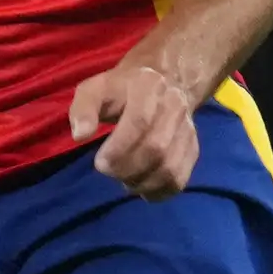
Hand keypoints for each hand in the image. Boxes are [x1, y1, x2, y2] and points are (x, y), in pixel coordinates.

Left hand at [71, 58, 201, 200]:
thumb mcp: (96, 89)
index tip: (100, 163)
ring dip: (142, 183)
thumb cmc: (122, 90)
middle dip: (127, 168)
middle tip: (108, 171)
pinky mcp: (192, 149)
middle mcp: (174, 107)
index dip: (119, 148)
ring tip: (124, 180)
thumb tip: (80, 135)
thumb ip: (83, 108)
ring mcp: (187, 130)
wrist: (164, 82)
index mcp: (149, 87)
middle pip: (156, 148)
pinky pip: (179, 179)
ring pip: (170, 168)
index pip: (140, 121)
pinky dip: (158, 191)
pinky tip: (141, 187)